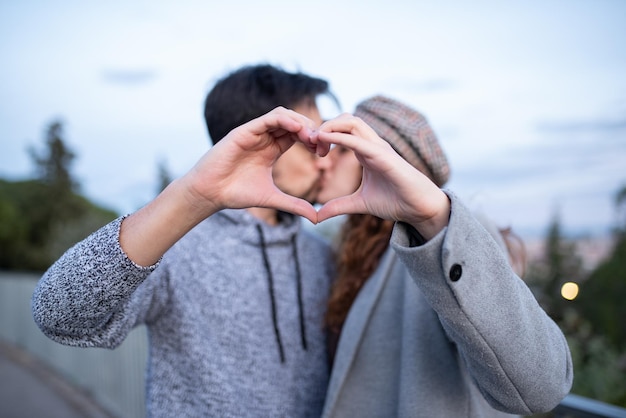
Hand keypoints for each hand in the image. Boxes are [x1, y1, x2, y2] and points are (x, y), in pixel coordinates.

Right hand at [179, 106, 327, 223]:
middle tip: (322, 145)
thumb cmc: (236, 194)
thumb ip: (295, 205)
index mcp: (272, 149)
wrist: (210, 193)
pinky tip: (297, 129)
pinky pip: (268, 118)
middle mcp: (264, 138)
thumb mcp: (272, 198)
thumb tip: (317, 218)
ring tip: (311, 137)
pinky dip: (284, 119)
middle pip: (294, 122)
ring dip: (300, 122)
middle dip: (311, 130)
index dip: (313, 140)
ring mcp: (254, 133)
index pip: (298, 135)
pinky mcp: (244, 131)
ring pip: (283, 115)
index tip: (324, 154)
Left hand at [313, 113, 449, 238]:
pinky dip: (340, 137)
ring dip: (329, 127)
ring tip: (316, 142)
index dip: (323, 135)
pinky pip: (359, 140)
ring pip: (352, 121)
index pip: (342, 130)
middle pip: (345, 119)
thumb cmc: (396, 201)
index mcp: (366, 151)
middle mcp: (372, 144)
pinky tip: (324, 140)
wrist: (419, 209)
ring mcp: (379, 148)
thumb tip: (317, 216)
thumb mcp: (359, 204)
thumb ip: (338, 206)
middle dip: (324, 126)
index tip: (311, 150)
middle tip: (311, 144)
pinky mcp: (384, 156)